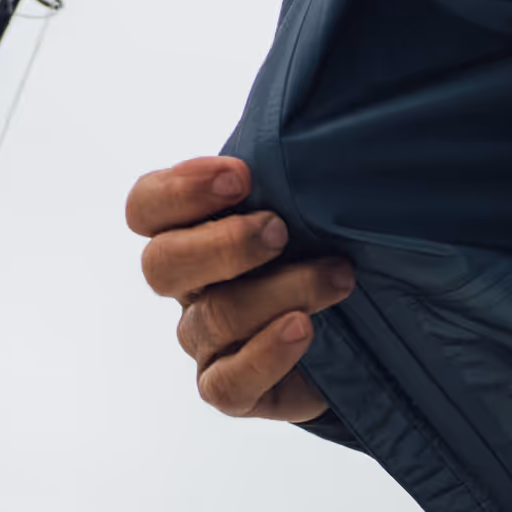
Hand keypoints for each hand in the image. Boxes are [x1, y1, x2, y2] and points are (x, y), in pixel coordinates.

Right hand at [125, 155, 352, 423]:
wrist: (366, 323)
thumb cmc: (327, 241)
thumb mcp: (309, 196)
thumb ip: (291, 165)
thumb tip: (312, 123)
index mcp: (191, 230)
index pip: (146, 207)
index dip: (181, 190)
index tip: (243, 177)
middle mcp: (189, 286)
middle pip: (162, 266)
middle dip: (224, 244)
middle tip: (281, 229)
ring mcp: (205, 341)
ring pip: (213, 319)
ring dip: (281, 290)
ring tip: (338, 275)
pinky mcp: (233, 388)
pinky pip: (225, 384)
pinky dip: (264, 355)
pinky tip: (303, 330)